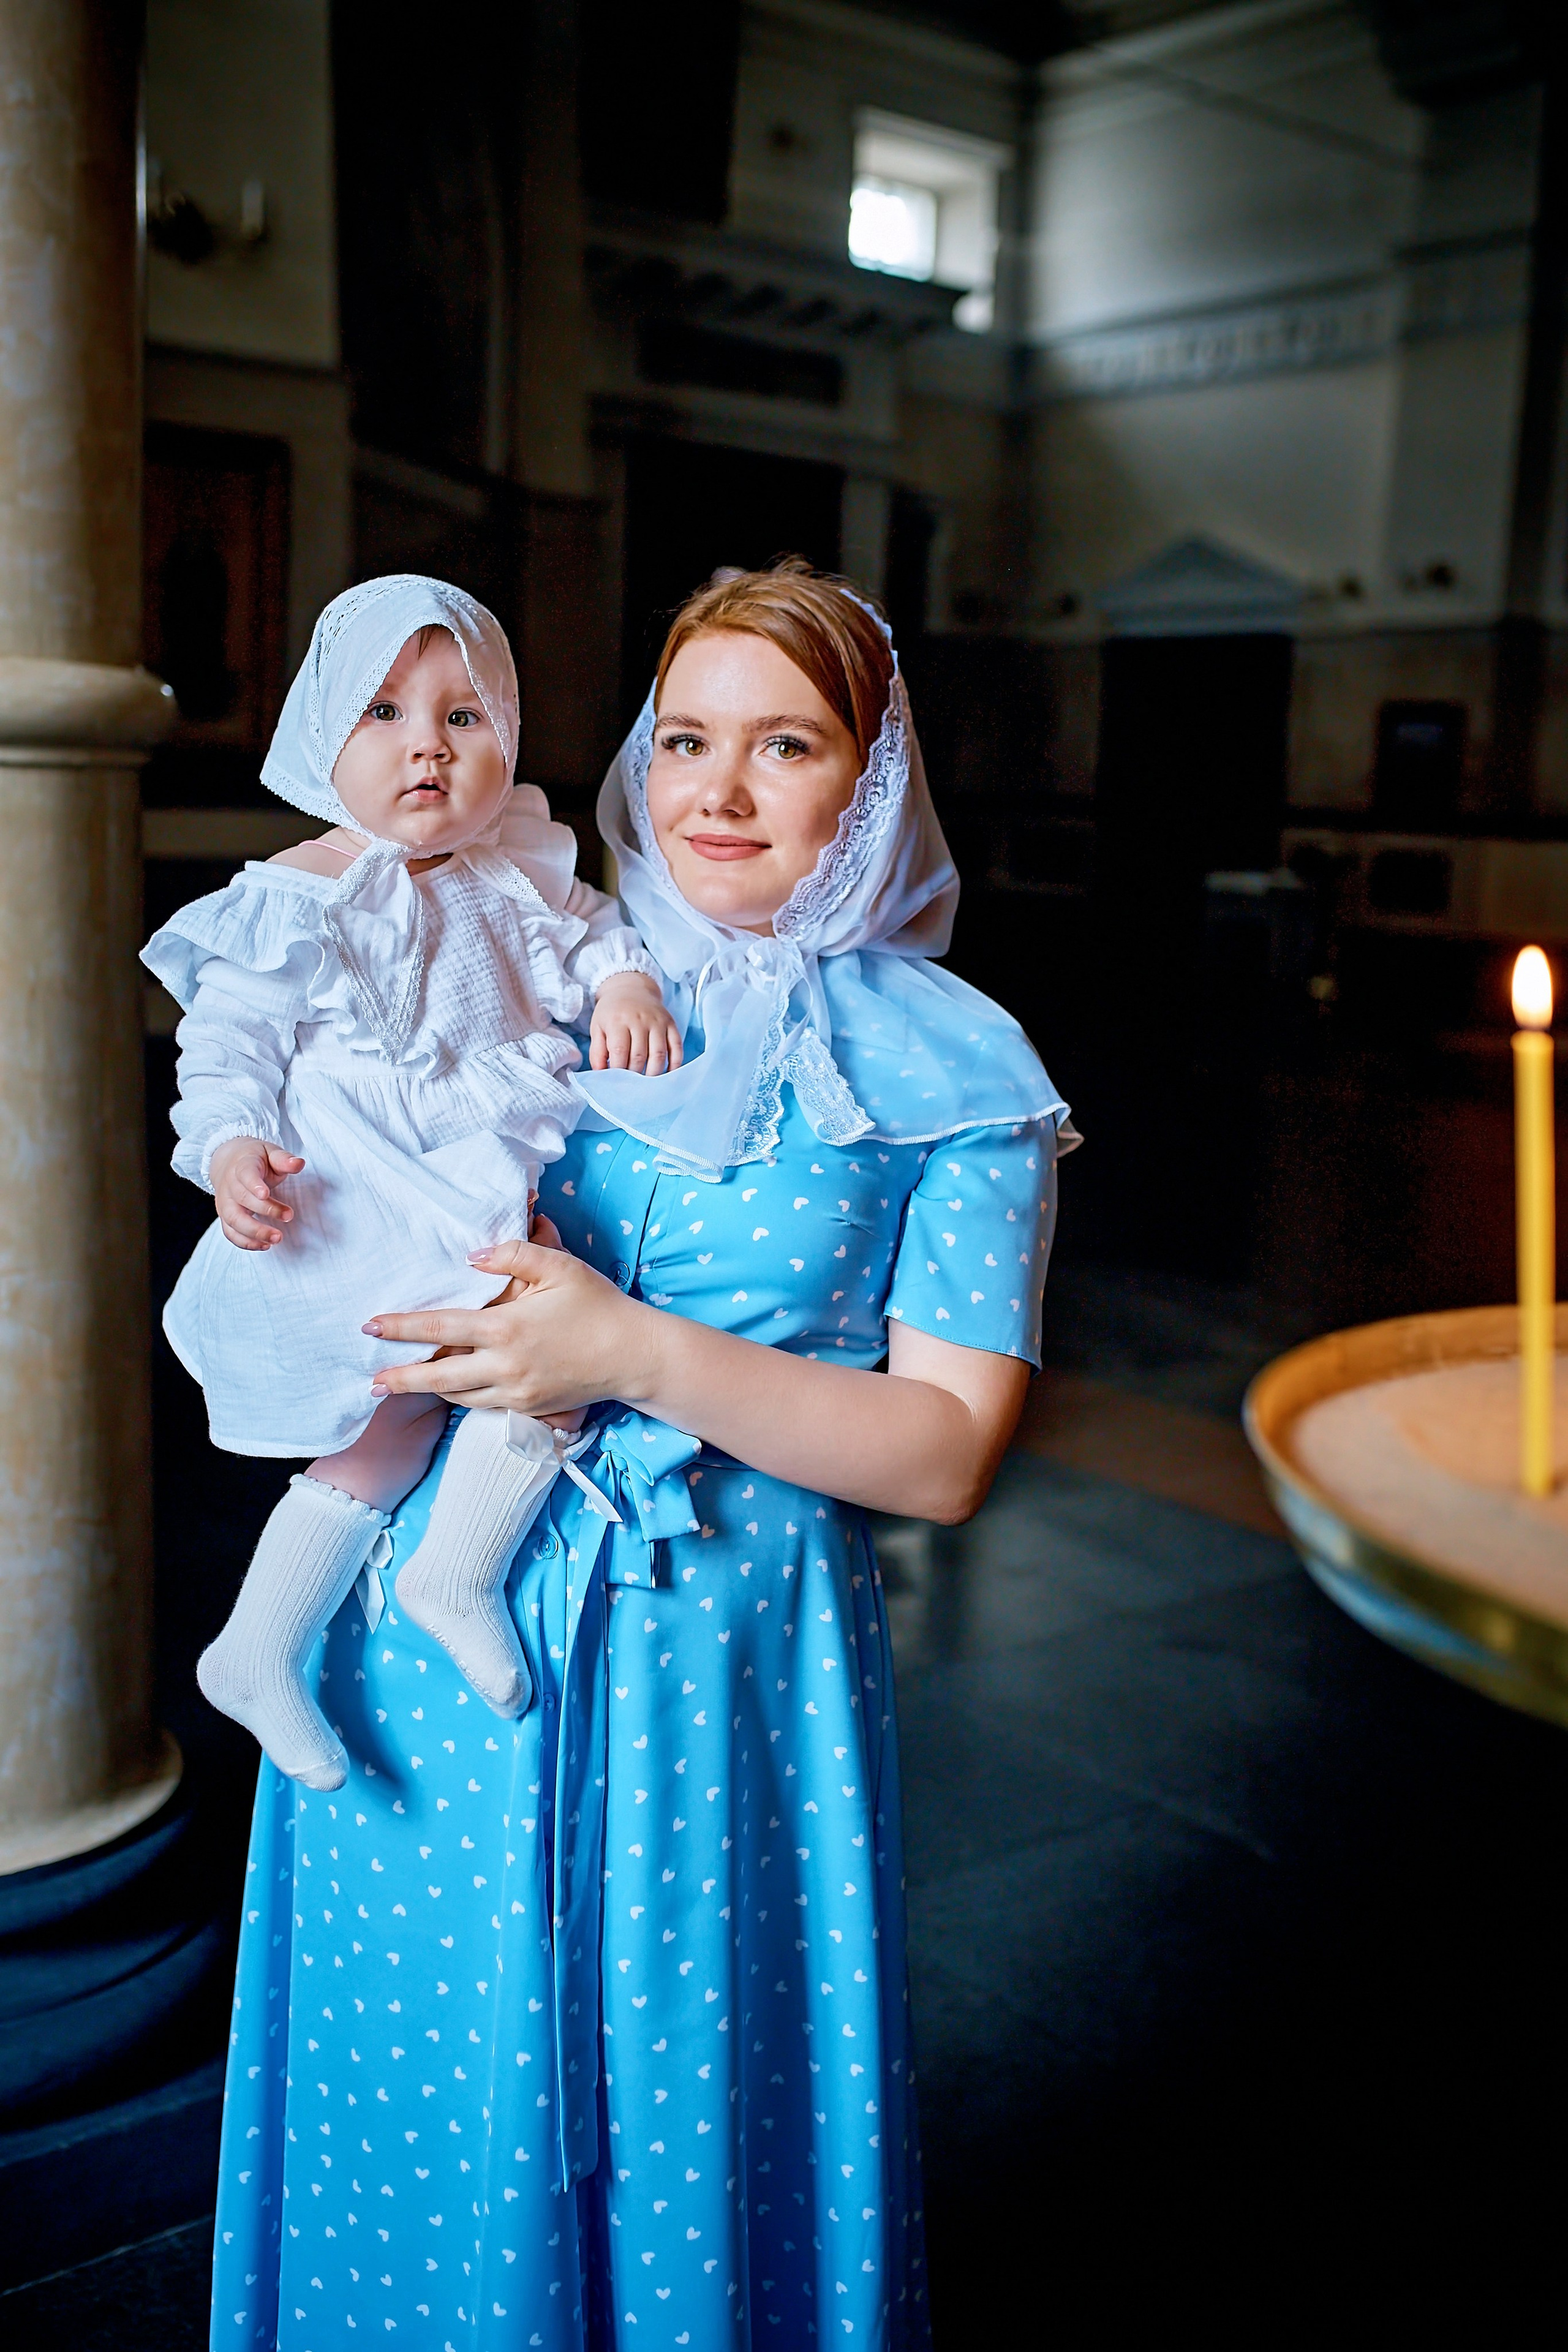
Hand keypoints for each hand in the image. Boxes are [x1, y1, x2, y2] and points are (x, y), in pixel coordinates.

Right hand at [210, 1136, 305, 1249]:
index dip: (253, 1184)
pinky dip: (245, 1242)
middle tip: (288, 1215)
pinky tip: (265, 1245)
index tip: (266, 1194)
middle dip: (265, 1210)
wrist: (229, 1162)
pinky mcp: (225, 1216)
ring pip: (234, 1219)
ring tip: (276, 1238)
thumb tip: (299, 1163)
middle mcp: (230, 1185)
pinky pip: (230, 1232)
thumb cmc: (256, 1159)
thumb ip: (284, 1159)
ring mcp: (225, 1202)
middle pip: (242, 1199)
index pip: (245, 1174)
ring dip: (254, 1232)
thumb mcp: (270, 1152)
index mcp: (242, 1165)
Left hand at [363, 1238, 660, 1414]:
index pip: (439, 1326)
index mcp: (506, 1327)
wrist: (633, 1355)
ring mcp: (515, 1391)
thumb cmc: (597, 1305)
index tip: (370, 1327)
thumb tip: (473, 1256)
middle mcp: (504, 1365)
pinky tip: (449, 1388)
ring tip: (400, 1384)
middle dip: (400, 1378)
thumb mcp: (559, 1266)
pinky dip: (461, 1395)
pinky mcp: (528, 1407)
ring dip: (427, 1389)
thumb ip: (513, 1253)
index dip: (400, 1327)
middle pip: (437, 1375)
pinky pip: (482, 1404)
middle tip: (370, 1380)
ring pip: (457, 1395)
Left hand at [589, 973, 683, 1074]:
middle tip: (630, 1084)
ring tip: (646, 1083)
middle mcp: (639, 1020)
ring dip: (653, 1073)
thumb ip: (597, 1052)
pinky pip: (676, 1048)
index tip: (616, 1080)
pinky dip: (674, 1064)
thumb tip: (601, 1075)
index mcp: (618, 1020)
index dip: (617, 1070)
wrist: (631, 989)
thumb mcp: (597, 1028)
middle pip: (639, 1056)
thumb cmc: (612, 1013)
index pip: (619, 1051)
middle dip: (634, 1075)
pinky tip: (666, 1074)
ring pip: (659, 1054)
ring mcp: (657, 1022)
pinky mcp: (671, 1024)